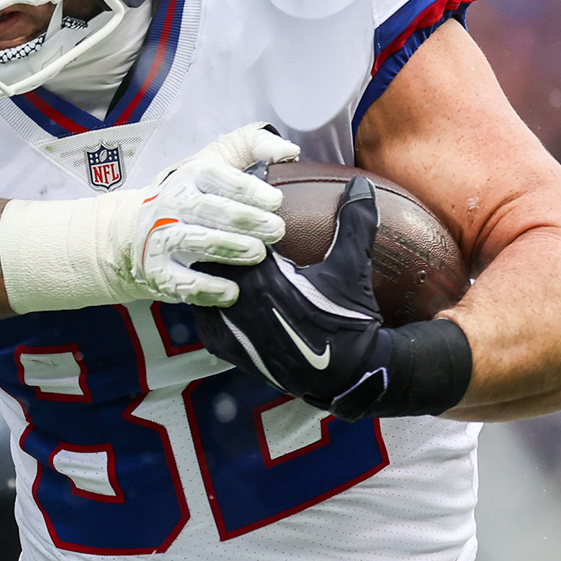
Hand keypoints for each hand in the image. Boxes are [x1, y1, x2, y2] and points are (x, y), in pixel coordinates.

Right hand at [0, 123, 299, 311]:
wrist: (126, 233)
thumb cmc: (186, 196)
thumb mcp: (211, 163)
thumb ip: (251, 148)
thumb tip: (289, 152)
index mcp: (189, 176)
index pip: (217, 176)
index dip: (247, 188)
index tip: (276, 201)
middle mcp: (172, 204)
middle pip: (209, 209)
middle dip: (246, 220)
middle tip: (277, 230)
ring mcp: (161, 239)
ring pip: (196, 241)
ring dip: (229, 248)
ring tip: (257, 254)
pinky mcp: (157, 272)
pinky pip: (182, 282)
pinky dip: (207, 288)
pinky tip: (232, 292)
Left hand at [193, 176, 473, 418]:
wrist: (343, 376)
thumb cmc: (347, 320)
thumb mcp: (352, 270)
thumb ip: (354, 224)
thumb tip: (361, 184)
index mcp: (264, 280)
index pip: (233, 237)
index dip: (234, 218)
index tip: (240, 206)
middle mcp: (237, 304)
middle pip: (208, 259)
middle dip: (215, 241)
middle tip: (223, 225)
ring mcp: (225, 327)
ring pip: (199, 284)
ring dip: (208, 269)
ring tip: (217, 252)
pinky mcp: (221, 345)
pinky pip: (200, 312)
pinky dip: (206, 296)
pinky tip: (218, 285)